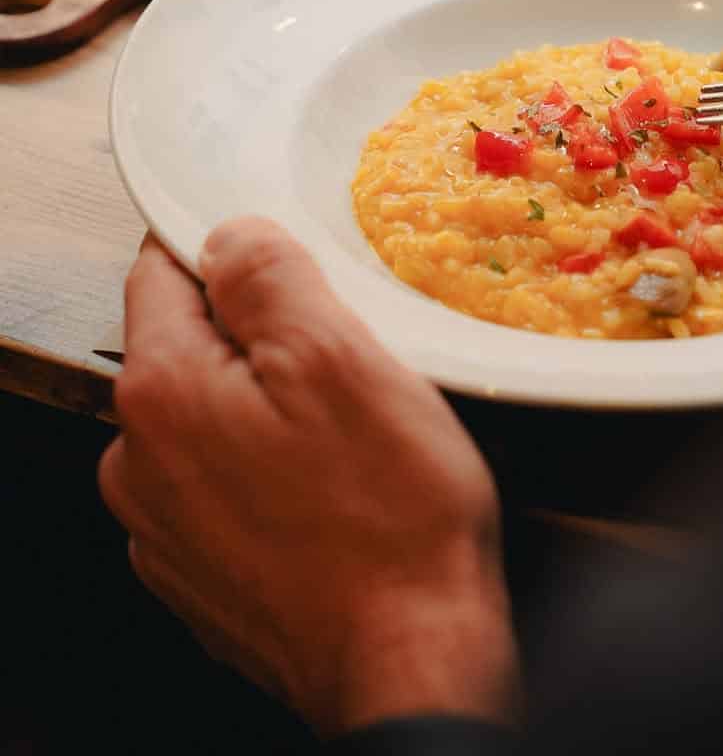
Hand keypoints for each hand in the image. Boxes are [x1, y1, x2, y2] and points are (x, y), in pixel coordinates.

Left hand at [98, 219, 519, 736]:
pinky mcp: (202, 574)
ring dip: (267, 406)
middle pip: (190, 347)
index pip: (164, 270)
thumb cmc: (387, 515)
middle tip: (344, 358)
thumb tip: (229, 236)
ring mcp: (165, 528)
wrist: (410, 660)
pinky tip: (330, 487)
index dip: (230, 249)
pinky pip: (225, 483)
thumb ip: (268, 277)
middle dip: (260, 336)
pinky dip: (268, 468)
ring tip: (347, 432)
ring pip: (211, 417)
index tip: (290, 263)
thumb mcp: (340, 357)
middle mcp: (139, 463)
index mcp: (162, 393)